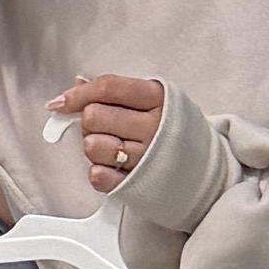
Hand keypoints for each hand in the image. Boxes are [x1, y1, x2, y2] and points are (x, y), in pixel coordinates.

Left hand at [58, 71, 168, 193]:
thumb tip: (79, 83)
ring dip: (94, 148)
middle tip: (105, 128)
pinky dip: (99, 172)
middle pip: (94, 116)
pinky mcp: (137, 185)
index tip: (62, 103)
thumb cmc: (177, 134)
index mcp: (158, 99)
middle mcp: (154, 127)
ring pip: (91, 146)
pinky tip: (114, 168)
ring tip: (113, 149)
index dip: (78, 94)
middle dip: (91, 122)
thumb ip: (119, 92)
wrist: (206, 173)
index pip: (108, 87)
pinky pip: (97, 176)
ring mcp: (146, 158)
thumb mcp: (156, 102)